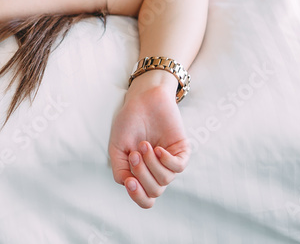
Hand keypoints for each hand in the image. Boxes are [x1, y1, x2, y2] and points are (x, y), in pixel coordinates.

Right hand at [108, 70, 189, 207]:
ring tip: (144, 145)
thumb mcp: (117, 148)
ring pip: (165, 180)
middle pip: (154, 191)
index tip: (130, 181)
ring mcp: (170, 162)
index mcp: (141, 173)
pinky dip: (166, 160)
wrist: (143, 100)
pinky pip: (178, 167)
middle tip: (134, 153)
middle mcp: (157, 171)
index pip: (145, 199)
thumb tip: (129, 186)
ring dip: (151, 163)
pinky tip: (158, 148)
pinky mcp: (182, 151)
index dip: (138, 196)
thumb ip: (119, 170)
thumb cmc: (129, 122)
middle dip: (142, 174)